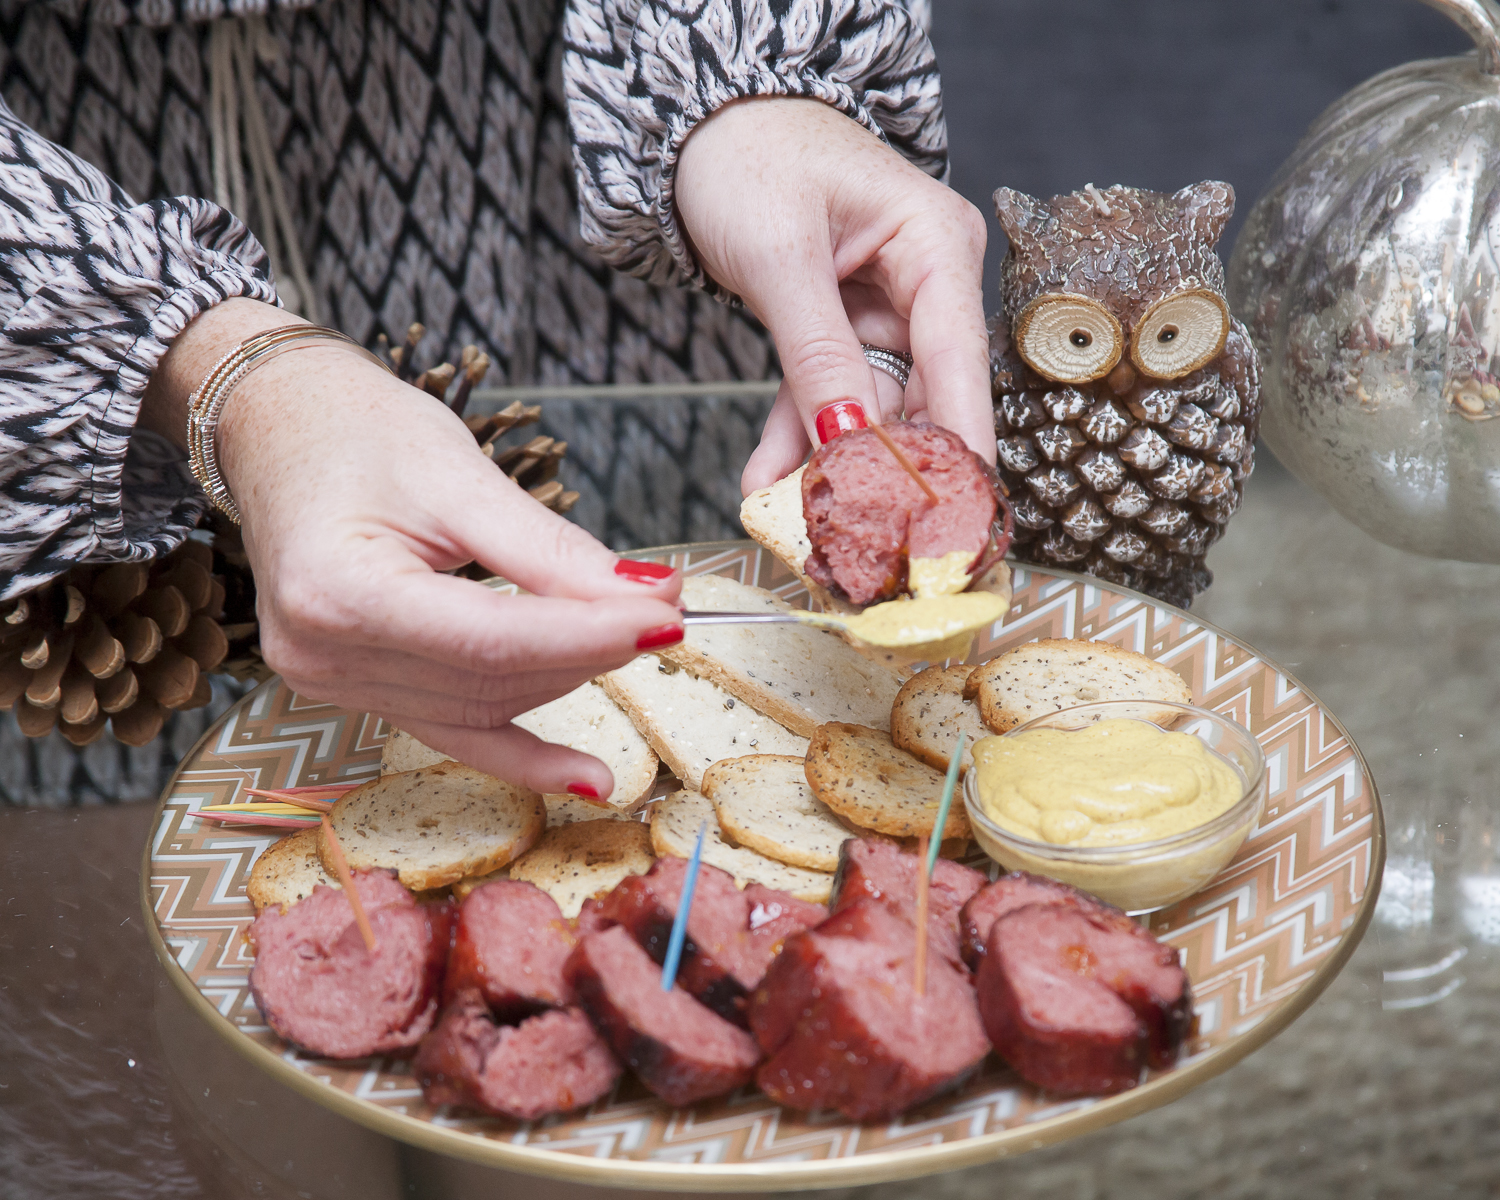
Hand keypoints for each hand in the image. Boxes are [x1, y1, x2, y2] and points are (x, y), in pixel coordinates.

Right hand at [139, 299, 683, 800]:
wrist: (276, 427)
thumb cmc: (357, 430)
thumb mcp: (462, 476)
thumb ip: (553, 552)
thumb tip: (649, 599)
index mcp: (339, 592)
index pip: (493, 640)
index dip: (590, 634)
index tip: (668, 616)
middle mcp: (323, 654)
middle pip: (493, 679)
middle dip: (590, 649)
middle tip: (665, 611)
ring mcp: (330, 680)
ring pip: (484, 706)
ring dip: (565, 678)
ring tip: (630, 636)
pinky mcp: (351, 687)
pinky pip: (451, 728)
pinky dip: (521, 750)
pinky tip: (586, 777)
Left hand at [675, 97, 993, 493]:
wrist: (705, 129)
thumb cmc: (751, 156)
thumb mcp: (780, 255)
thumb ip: (817, 351)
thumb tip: (850, 437)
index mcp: (935, 243)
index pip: (960, 358)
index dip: (961, 440)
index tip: (961, 511)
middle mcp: (925, 281)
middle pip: (924, 392)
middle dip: (887, 463)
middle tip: (864, 529)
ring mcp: (886, 309)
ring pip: (869, 403)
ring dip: (829, 459)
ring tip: (794, 514)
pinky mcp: (845, 329)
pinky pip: (827, 392)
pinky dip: (798, 433)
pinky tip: (769, 478)